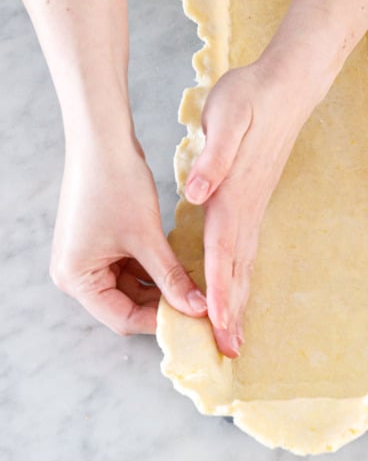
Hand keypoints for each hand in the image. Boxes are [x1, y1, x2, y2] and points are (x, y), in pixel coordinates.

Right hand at [51, 133, 207, 333]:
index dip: (160, 320)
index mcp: (76, 279)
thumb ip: (172, 277)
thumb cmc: (116, 184)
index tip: (194, 319)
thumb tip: (198, 308)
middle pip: (126, 304)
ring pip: (132, 286)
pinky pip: (131, 266)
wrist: (102, 140)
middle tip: (199, 306)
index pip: (123, 318)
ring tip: (195, 287)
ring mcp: (87, 258)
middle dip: (162, 304)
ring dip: (162, 286)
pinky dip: (155, 268)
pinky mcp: (100, 243)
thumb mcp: (147, 237)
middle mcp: (75, 274)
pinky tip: (182, 268)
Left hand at [185, 60, 318, 357]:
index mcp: (232, 193)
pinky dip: (242, 276)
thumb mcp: (225, 117)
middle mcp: (245, 207)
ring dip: (240, 300)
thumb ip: (214, 156)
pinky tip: (239, 289)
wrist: (287, 85)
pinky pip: (247, 249)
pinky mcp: (254, 199)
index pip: (223, 250)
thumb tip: (197, 191)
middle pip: (238, 269)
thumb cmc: (251, 97)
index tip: (217, 324)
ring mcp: (254, 206)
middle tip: (230, 351)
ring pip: (245, 263)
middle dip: (233, 311)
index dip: (219, 289)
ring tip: (236, 335)